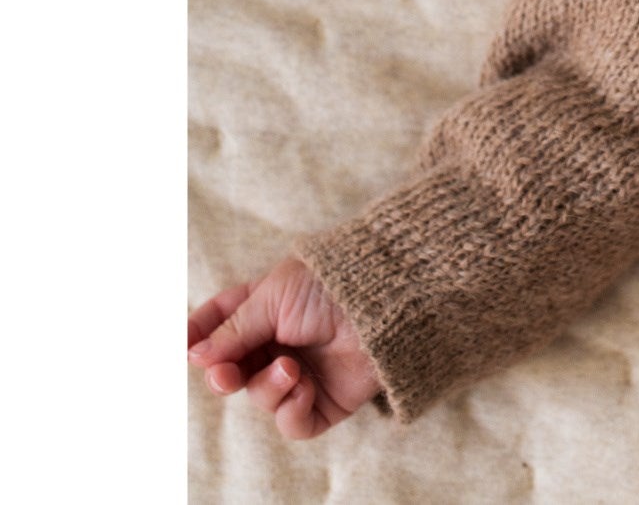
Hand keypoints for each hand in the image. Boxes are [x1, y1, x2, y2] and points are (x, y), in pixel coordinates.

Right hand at [187, 256, 380, 438]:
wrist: (387, 301)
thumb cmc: (331, 284)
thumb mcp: (274, 296)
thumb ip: (234, 329)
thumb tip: (195, 354)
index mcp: (265, 304)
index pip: (220, 321)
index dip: (198, 334)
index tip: (183, 343)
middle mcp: (280, 340)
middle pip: (232, 369)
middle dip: (222, 374)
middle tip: (223, 374)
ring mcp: (301, 370)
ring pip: (260, 397)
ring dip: (267, 388)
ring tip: (291, 369)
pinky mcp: (325, 401)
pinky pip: (292, 422)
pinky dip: (291, 410)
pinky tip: (304, 388)